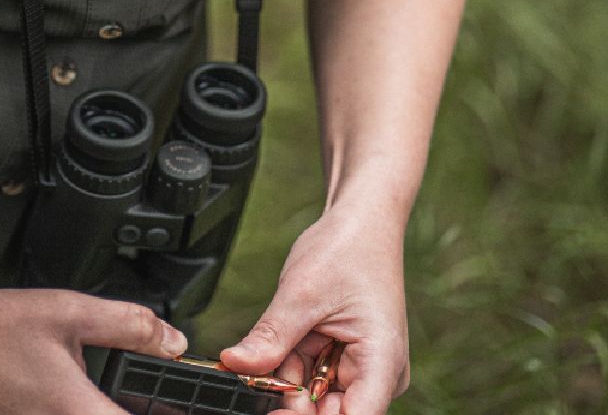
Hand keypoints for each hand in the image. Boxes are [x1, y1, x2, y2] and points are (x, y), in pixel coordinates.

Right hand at [0, 286, 186, 414]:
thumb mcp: (69, 312)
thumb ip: (128, 325)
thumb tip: (172, 340)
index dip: (172, 408)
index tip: (180, 397)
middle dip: (145, 406)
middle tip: (153, 389)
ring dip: (114, 405)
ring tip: (117, 388)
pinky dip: (90, 407)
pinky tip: (85, 392)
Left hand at [218, 203, 409, 413]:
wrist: (361, 220)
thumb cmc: (346, 248)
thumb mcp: (302, 293)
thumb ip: (271, 337)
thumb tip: (234, 365)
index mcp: (381, 362)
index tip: (273, 413)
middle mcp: (378, 374)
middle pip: (330, 412)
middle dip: (292, 399)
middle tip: (259, 375)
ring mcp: (362, 367)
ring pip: (316, 397)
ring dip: (288, 380)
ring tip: (277, 344)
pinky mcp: (345, 359)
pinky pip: (313, 377)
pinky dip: (291, 365)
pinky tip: (281, 346)